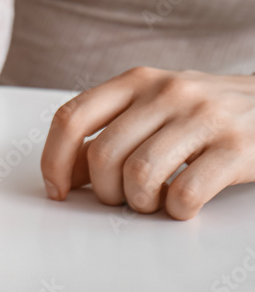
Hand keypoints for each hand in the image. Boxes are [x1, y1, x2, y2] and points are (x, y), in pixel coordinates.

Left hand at [41, 67, 254, 218]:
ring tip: (152, 202)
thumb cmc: (203, 113)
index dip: (55, 159)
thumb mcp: (153, 107)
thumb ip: (110, 131)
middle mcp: (166, 92)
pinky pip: (185, 193)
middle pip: (104, 154)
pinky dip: (176, 210)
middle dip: (105, 190)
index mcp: (136, 81)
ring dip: (139, 202)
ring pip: (140, 174)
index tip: (58, 189)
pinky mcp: (237, 148)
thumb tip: (66, 174)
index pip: (72, 117)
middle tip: (122, 198)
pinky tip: (183, 203)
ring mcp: (203, 117)